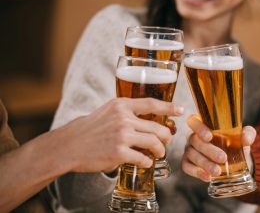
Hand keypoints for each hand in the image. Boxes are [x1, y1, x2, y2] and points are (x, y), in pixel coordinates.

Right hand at [51, 98, 183, 172]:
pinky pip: (143, 158)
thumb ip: (126, 112)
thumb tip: (149, 119)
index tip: (180, 110)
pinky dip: (147, 161)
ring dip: (160, 150)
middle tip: (166, 141)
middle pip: (158, 127)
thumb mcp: (108, 111)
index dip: (169, 107)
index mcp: (121, 105)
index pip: (151, 104)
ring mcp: (122, 135)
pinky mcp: (119, 152)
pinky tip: (145, 162)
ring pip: (154, 142)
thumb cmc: (91, 128)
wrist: (71, 144)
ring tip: (158, 153)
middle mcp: (124, 118)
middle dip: (166, 137)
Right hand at [181, 114, 255, 181]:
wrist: (235, 159)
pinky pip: (187, 167)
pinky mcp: (187, 162)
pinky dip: (197, 173)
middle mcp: (193, 136)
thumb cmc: (235, 142)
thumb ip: (247, 134)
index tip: (210, 137)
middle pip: (195, 140)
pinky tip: (208, 177)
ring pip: (192, 155)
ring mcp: (189, 149)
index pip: (194, 121)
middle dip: (208, 150)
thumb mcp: (243, 136)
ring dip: (204, 164)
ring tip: (217, 172)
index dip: (199, 128)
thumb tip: (246, 139)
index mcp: (204, 124)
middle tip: (223, 158)